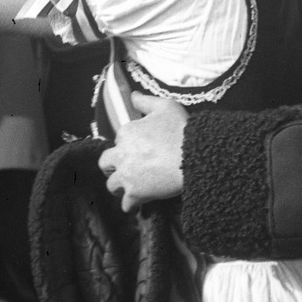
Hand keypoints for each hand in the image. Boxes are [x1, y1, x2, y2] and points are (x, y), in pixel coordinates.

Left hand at [100, 94, 188, 212]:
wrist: (195, 155)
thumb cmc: (182, 129)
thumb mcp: (165, 107)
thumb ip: (145, 101)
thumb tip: (132, 95)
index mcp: (126, 133)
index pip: (119, 140)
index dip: (128, 145)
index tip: (138, 149)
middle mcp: (122, 154)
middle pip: (105, 163)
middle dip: (112, 167)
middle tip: (124, 170)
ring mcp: (127, 175)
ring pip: (111, 185)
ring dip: (119, 187)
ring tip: (128, 188)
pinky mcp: (136, 193)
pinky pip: (126, 204)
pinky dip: (130, 205)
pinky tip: (135, 206)